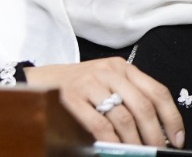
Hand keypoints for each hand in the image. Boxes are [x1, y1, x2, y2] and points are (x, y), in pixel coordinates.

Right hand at [26, 58, 185, 147]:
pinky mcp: (71, 96)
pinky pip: (100, 124)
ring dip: (134, 141)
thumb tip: (158, 129)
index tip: (176, 139)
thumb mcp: (107, 83)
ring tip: (135, 151)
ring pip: (123, 117)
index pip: (157, 91)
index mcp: (121, 67)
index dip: (171, 118)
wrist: (40, 79)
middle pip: (142, 106)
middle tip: (156, 149)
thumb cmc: (78, 85)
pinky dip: (112, 141)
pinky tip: (115, 148)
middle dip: (154, 134)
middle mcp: (107, 71)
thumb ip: (130, 97)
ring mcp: (88, 82)